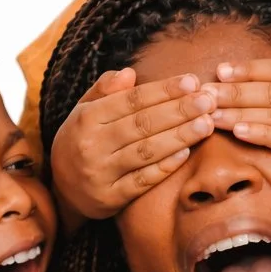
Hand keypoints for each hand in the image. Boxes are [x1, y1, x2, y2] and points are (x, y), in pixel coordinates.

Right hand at [49, 66, 218, 224]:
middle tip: (209, 101)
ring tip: (206, 124)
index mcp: (86, 118)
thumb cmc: (80, 141)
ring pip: (146, 152)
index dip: (163, 91)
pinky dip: (165, 166)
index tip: (191, 81)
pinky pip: (143, 181)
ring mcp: (101, 174)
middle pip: (142, 124)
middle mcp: (92, 145)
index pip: (131, 100)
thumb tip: (130, 72)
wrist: (61, 190)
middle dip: (179, 111)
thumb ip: (105, 90)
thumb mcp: (84, 111)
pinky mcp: (110, 198)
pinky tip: (187, 152)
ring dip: (179, 136)